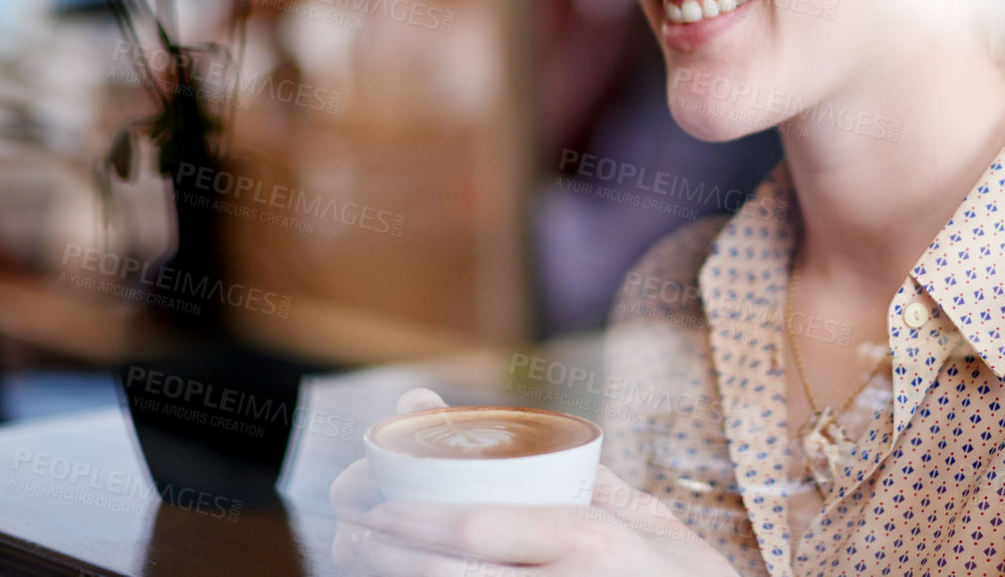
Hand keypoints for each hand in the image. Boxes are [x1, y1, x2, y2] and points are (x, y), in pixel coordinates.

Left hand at [331, 388, 738, 576]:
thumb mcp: (655, 524)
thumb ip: (598, 486)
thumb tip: (541, 440)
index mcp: (594, 535)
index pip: (484, 529)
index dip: (417, 524)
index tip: (374, 507)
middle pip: (459, 573)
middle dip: (393, 556)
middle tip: (349, 535)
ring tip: (362, 561)